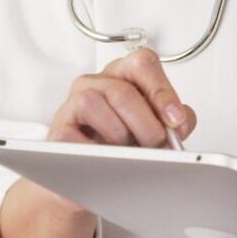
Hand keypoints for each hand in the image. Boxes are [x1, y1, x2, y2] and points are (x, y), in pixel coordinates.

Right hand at [46, 46, 193, 151]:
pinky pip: (70, 134)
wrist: (92, 174)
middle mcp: (97, 83)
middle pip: (122, 90)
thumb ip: (175, 123)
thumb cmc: (126, 143)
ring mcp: (73, 102)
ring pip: (92, 103)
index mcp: (124, 75)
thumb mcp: (156, 127)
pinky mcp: (58, 129)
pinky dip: (92, 149)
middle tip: (156, 145)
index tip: (175, 119)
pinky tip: (106, 159)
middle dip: (145, 124)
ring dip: (117, 133)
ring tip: (127, 152)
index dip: (161, 91)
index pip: (142, 64)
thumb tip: (178, 125)